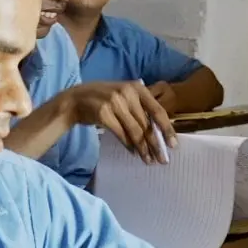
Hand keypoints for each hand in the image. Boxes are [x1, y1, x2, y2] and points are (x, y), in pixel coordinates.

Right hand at [60, 80, 176, 162]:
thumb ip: (139, 108)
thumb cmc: (102, 99)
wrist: (74, 99)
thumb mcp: (123, 96)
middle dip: (156, 144)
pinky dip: (128, 145)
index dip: (167, 129)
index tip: (173, 144)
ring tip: (148, 160)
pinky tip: (133, 152)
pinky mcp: (104, 114)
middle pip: (146, 124)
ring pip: (135, 131)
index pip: (157, 110)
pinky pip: (121, 134)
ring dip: (143, 148)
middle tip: (162, 159)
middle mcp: (127, 93)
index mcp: (136, 88)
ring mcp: (115, 102)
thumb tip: (157, 132)